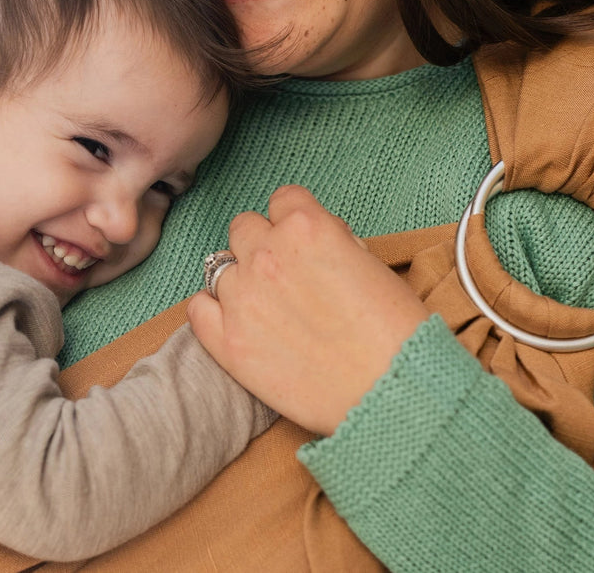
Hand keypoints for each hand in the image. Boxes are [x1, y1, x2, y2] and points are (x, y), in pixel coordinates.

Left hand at [188, 185, 428, 435]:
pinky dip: (212, 311)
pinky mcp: (228, 341)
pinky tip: (237, 322)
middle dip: (263, 244)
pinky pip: (197, 307)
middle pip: (244, 227)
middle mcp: (268, 253)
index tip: (301, 239)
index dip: (294, 219)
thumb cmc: (396, 333)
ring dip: (241, 280)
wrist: (391, 395)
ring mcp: (243, 297)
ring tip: (268, 307)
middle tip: (285, 274)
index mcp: (307, 227)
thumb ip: (333, 240)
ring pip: (220, 266)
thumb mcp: (371, 263)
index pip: (283, 198)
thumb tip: (314, 239)